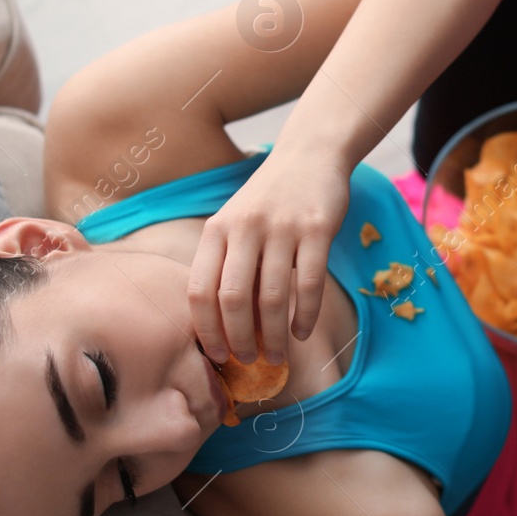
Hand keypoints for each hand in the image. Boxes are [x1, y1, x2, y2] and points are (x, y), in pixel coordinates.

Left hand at [188, 148, 349, 365]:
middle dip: (239, 339)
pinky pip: (309, 285)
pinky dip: (305, 317)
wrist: (310, 155)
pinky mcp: (317, 229)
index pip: (199, 289)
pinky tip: (303, 332)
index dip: (206, 329)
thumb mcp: (236, 223)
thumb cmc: (269, 200)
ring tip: (278, 355)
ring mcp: (282, 228)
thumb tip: (226, 327)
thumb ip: (227, 264)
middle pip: (232, 299)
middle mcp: (244, 228)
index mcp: (217, 230)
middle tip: (249, 361)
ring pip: (272, 298)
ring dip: (274, 336)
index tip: (216, 354)